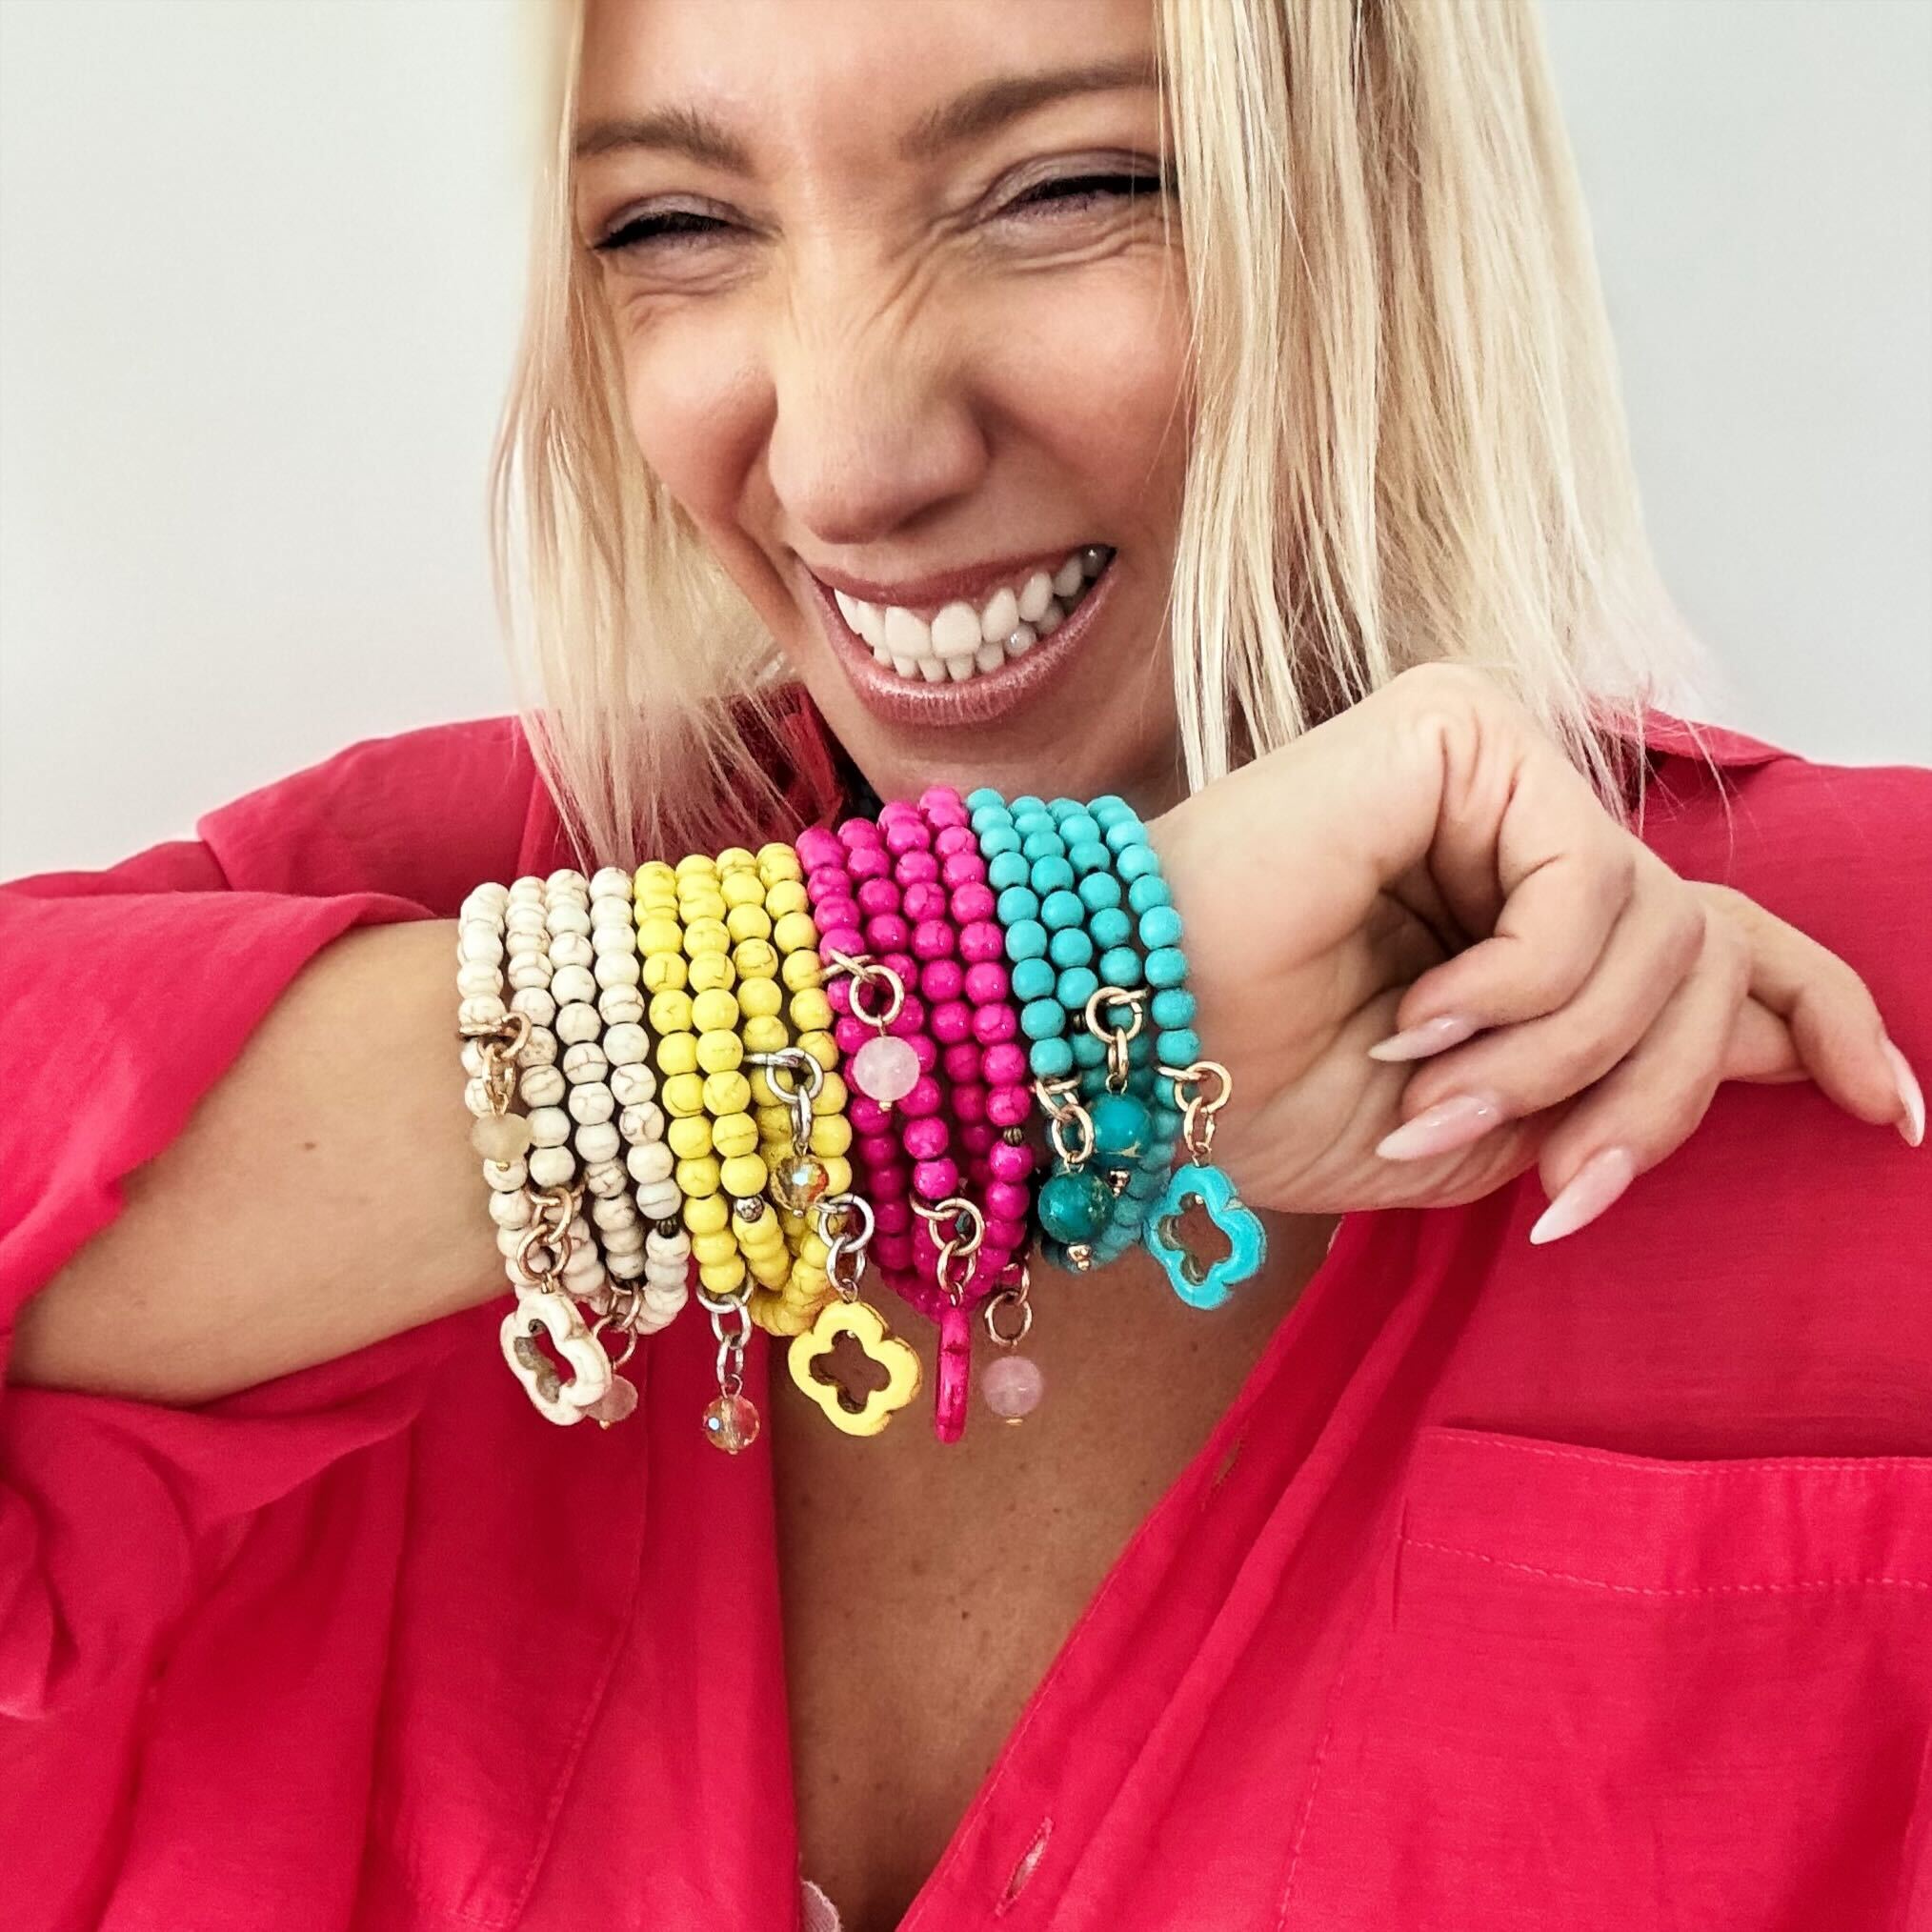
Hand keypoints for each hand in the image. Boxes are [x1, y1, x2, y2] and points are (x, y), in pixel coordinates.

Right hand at [1149, 666, 1920, 1241]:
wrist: (1130, 1040)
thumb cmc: (1260, 1081)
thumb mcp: (1480, 1131)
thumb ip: (1612, 1086)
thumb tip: (1776, 1049)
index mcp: (1514, 910)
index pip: (1712, 940)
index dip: (1817, 1018)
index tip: (1894, 1119)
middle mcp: (1516, 820)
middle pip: (1705, 955)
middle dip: (1655, 1101)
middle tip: (1563, 1196)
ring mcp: (1493, 764)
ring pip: (1660, 930)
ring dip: (1561, 1060)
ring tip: (1435, 1099)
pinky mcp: (1460, 731)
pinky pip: (1585, 887)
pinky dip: (1518, 988)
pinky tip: (1417, 1017)